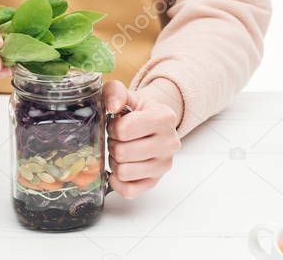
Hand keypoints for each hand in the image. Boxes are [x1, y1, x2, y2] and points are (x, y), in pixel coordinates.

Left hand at [104, 81, 180, 198]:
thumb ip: (115, 92)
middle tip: (117, 139)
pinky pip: (128, 190)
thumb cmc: (136, 111)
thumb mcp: (127, 95)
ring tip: (120, 151)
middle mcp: (170, 143)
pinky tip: (119, 168)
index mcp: (165, 117)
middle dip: (112, 144)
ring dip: (114, 162)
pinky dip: (117, 181)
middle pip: (122, 152)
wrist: (151, 125)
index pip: (124, 129)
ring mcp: (164, 165)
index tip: (117, 124)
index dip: (113, 127)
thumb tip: (112, 106)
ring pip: (123, 172)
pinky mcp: (155, 182)